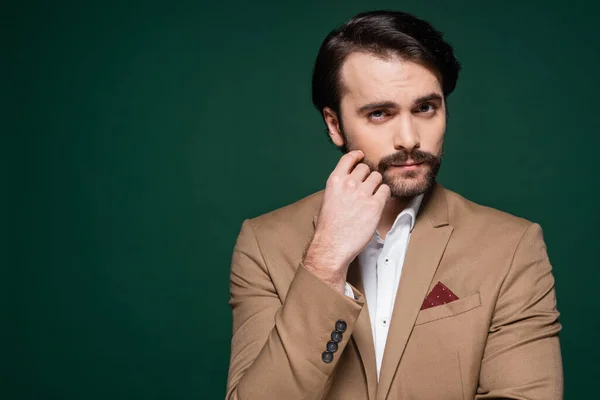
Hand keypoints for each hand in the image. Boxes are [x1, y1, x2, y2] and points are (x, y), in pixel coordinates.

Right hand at [303, 150, 390, 292]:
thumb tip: (346, 185)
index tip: (361, 157)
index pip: (348, 158)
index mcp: (335, 181)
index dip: (357, 156)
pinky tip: (380, 202)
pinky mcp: (375, 205)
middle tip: (368, 185)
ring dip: (377, 184)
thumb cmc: (328, 228)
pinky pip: (386, 190)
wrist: (332, 246)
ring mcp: (363, 194)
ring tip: (374, 195)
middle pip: (366, 167)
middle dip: (368, 175)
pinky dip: (385, 195)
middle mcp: (349, 184)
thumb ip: (338, 188)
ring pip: (378, 177)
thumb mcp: (327, 201)